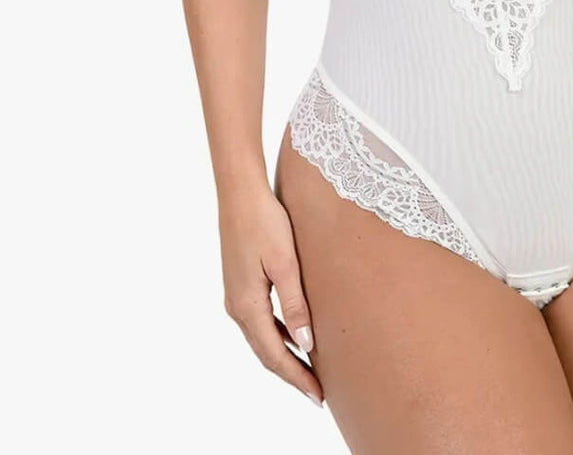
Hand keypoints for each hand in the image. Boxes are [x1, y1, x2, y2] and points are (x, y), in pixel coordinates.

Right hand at [218, 183, 323, 407]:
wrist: (240, 193)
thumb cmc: (265, 221)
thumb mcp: (286, 264)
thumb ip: (296, 305)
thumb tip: (306, 346)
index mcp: (247, 306)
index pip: (274, 355)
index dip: (296, 378)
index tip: (317, 396)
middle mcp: (237, 307)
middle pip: (266, 352)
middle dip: (291, 374)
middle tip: (317, 394)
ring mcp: (236, 296)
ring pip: (262, 338)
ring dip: (285, 356)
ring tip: (310, 372)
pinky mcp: (241, 284)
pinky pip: (260, 321)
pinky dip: (278, 335)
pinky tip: (295, 336)